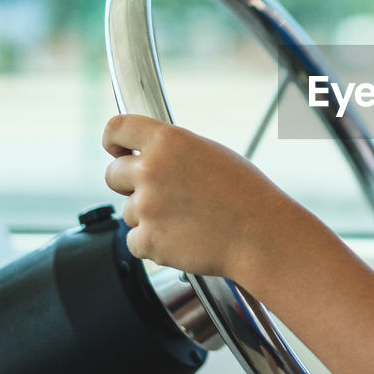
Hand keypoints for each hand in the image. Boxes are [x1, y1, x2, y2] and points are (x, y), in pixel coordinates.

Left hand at [102, 114, 306, 281]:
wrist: (261, 235)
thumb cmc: (247, 196)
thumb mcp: (211, 154)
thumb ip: (174, 152)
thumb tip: (151, 158)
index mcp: (168, 141)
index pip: (117, 129)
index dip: (113, 140)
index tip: (116, 150)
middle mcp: (152, 170)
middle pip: (113, 174)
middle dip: (130, 185)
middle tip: (159, 194)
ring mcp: (146, 207)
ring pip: (129, 212)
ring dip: (149, 217)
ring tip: (187, 220)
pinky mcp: (147, 240)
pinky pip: (135, 241)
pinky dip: (154, 244)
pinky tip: (183, 238)